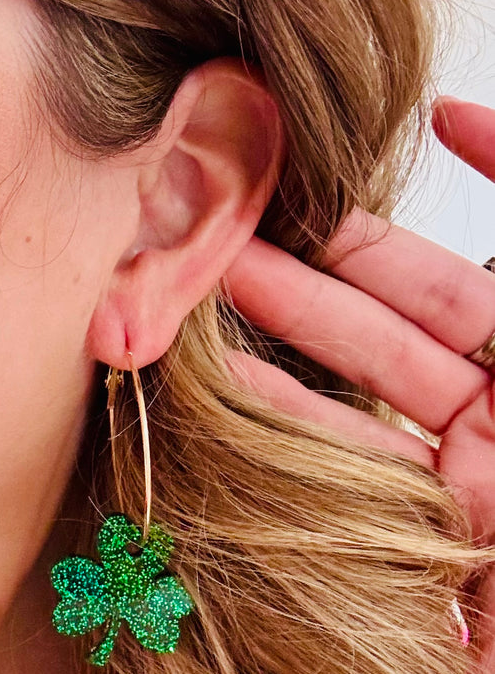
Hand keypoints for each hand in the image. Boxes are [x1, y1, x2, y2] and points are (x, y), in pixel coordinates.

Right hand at [223, 96, 494, 631]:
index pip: (483, 277)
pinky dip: (287, 426)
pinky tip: (230, 384)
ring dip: (286, 341)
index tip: (426, 121)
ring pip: (361, 395)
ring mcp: (473, 492)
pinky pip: (348, 475)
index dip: (471, 183)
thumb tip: (469, 117)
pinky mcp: (429, 556)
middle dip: (323, 266)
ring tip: (207, 286)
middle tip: (241, 216)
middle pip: (405, 324)